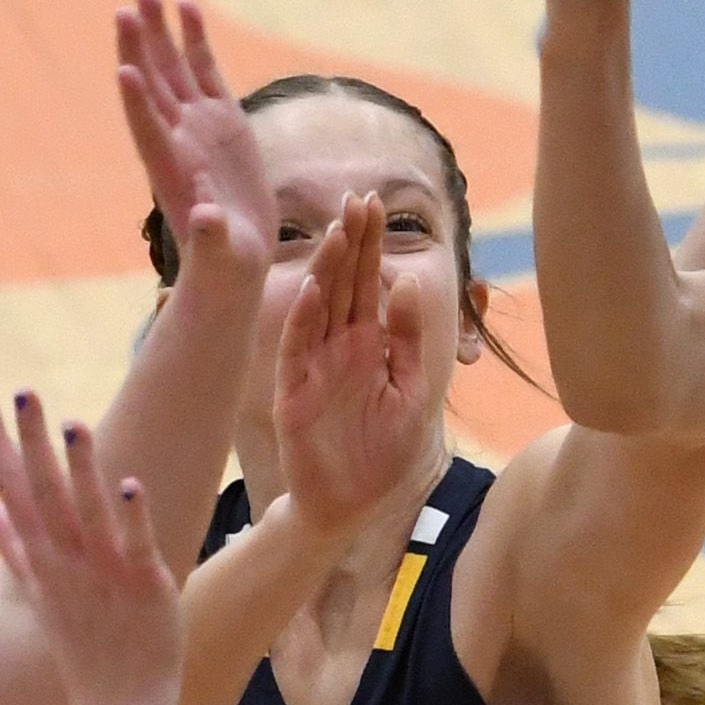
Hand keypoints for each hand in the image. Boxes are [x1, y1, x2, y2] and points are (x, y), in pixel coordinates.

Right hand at [0, 392, 178, 704]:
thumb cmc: (84, 648)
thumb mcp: (41, 594)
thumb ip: (14, 548)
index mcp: (42, 558)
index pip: (10, 487)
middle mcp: (66, 562)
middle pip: (42, 493)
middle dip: (29, 442)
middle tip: (20, 391)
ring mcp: (103, 575)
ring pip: (87, 514)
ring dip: (80, 471)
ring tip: (73, 425)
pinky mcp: (144, 588)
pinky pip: (135, 548)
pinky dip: (133, 519)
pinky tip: (131, 485)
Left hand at [117, 0, 273, 285]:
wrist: (231, 261)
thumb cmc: (222, 266)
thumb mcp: (219, 255)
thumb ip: (210, 236)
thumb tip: (205, 221)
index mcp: (172, 173)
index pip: (149, 131)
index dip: (137, 102)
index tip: (124, 69)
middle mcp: (179, 141)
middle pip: (154, 87)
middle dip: (141, 48)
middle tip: (129, 5)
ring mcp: (199, 126)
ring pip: (173, 69)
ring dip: (159, 31)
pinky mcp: (224, 122)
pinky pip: (205, 71)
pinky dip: (194, 41)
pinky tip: (187, 6)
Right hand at [274, 195, 436, 536]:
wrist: (351, 504)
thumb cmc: (381, 451)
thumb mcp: (411, 391)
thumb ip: (409, 340)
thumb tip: (409, 283)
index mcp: (366, 342)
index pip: (367, 282)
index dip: (369, 244)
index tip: (374, 203)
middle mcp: (336, 346)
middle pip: (342, 284)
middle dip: (350, 243)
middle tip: (357, 200)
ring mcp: (313, 365)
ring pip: (318, 308)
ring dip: (327, 270)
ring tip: (339, 233)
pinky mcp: (294, 392)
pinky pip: (296, 349)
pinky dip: (303, 319)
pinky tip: (312, 289)